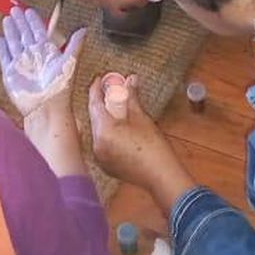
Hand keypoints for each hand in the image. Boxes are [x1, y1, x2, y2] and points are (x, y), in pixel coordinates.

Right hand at [0, 6, 86, 117]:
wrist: (45, 108)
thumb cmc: (59, 89)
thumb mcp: (70, 63)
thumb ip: (76, 45)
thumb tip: (84, 29)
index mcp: (47, 51)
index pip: (38, 30)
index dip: (33, 20)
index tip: (29, 11)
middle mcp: (33, 56)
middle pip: (24, 33)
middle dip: (20, 22)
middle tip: (15, 10)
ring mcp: (21, 64)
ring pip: (14, 42)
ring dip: (10, 31)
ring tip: (6, 19)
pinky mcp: (10, 73)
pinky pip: (4, 57)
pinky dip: (1, 48)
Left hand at [87, 74, 191, 198]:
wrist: (160, 175)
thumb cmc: (153, 147)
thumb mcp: (141, 118)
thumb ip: (131, 97)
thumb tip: (131, 79)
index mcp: (103, 130)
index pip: (94, 104)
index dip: (95, 90)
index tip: (98, 79)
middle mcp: (96, 144)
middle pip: (94, 118)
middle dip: (101, 103)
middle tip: (109, 91)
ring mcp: (99, 156)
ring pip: (97, 131)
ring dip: (104, 119)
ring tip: (115, 108)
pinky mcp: (105, 165)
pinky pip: (101, 143)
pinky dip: (106, 133)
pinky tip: (117, 128)